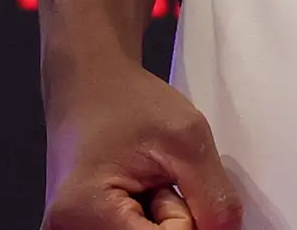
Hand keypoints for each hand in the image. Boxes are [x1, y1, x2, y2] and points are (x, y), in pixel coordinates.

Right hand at [43, 65, 239, 229]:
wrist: (88, 82)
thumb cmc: (125, 99)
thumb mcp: (187, 138)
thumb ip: (215, 199)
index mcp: (86, 211)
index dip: (185, 219)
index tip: (170, 186)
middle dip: (171, 224)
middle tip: (156, 183)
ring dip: (160, 225)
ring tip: (144, 184)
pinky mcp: (81, 229)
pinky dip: (147, 224)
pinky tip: (137, 195)